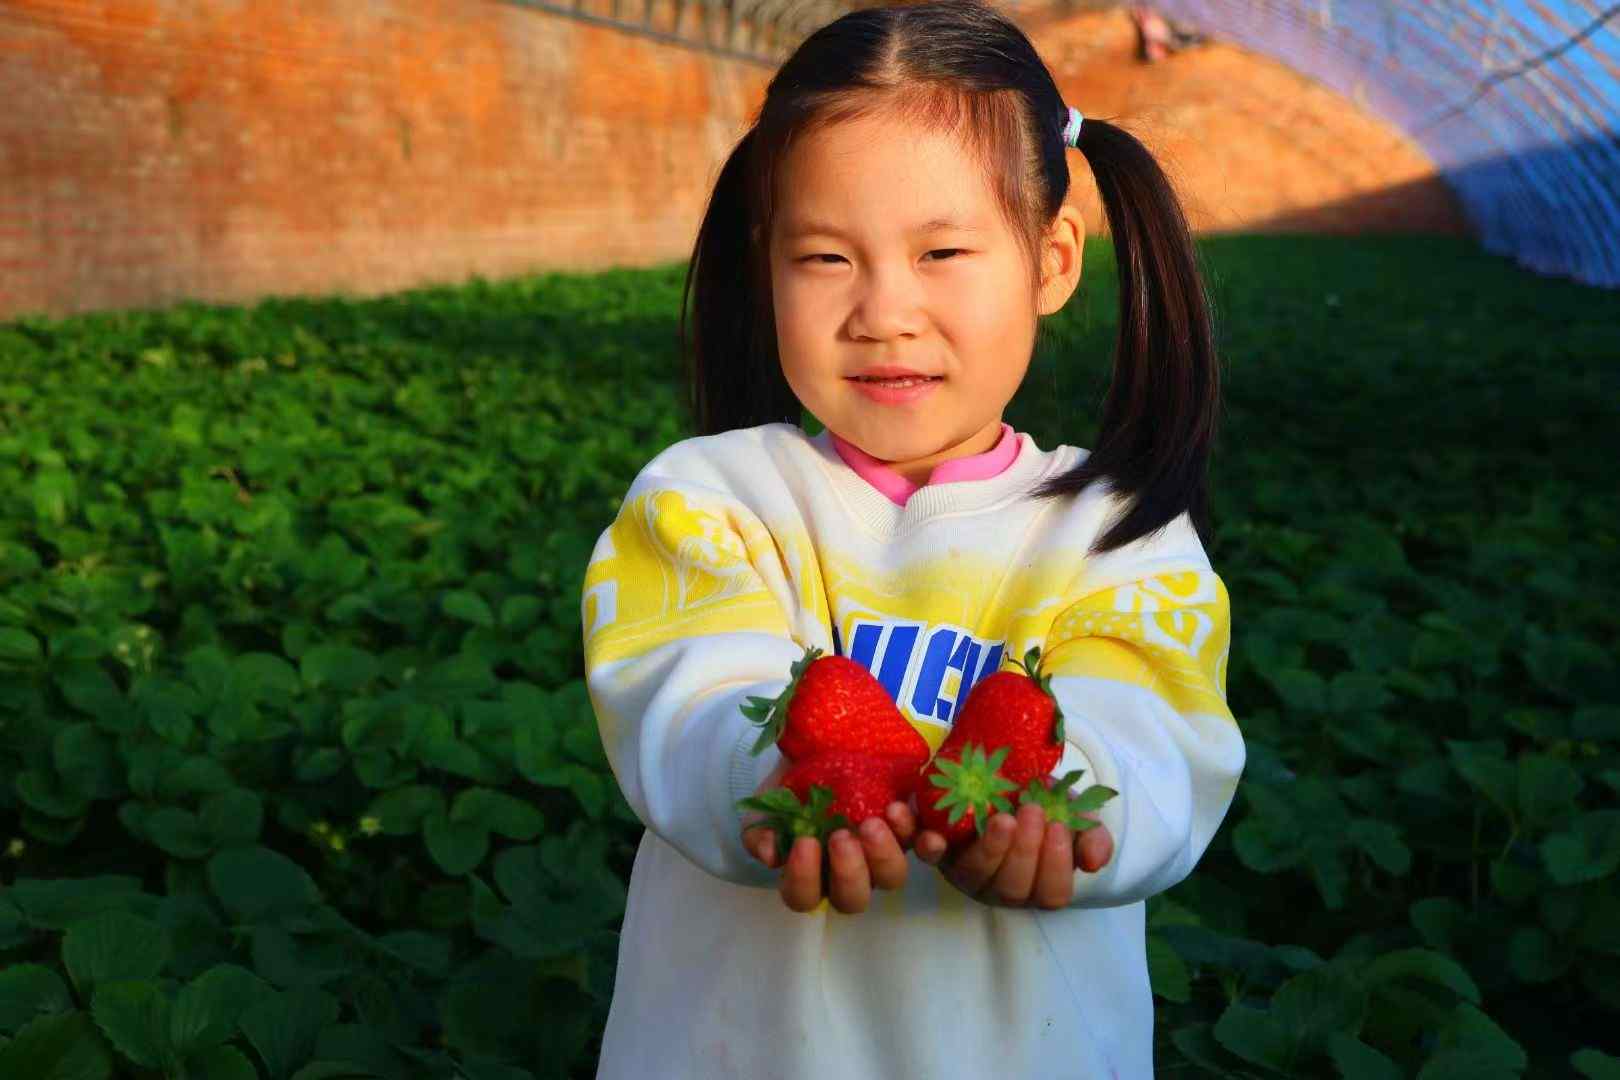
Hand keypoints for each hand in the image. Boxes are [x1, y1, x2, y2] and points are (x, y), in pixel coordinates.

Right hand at [740, 760, 919, 913]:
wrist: (826, 744)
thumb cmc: (796, 781)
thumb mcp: (770, 799)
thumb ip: (760, 828)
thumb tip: (771, 855)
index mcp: (811, 872)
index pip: (803, 897)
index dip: (803, 879)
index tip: (805, 842)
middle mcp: (849, 872)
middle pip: (853, 899)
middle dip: (849, 871)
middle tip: (843, 835)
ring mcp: (882, 854)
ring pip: (891, 878)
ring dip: (884, 855)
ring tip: (876, 819)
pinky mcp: (910, 832)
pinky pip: (926, 850)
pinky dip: (927, 844)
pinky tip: (921, 828)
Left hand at [914, 801, 1114, 908]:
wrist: (1010, 779)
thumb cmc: (1046, 806)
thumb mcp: (1075, 816)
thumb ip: (1091, 837)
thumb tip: (1093, 860)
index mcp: (1037, 884)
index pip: (1050, 893)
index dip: (1056, 865)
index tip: (1059, 828)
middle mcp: (1000, 886)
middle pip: (1012, 887)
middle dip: (1025, 852)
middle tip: (1033, 813)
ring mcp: (966, 870)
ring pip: (974, 874)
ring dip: (988, 848)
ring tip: (1001, 817)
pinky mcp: (938, 850)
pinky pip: (927, 853)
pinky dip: (924, 842)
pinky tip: (928, 831)